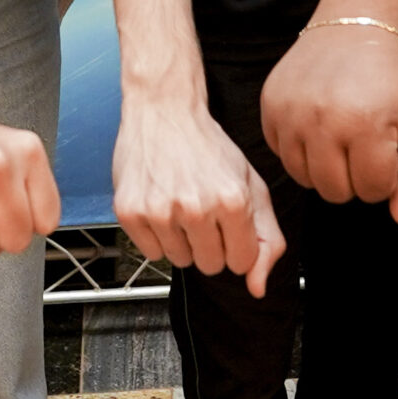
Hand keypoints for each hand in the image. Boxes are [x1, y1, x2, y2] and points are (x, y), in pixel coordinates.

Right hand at [111, 96, 285, 298]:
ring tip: (180, 204)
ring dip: (182, 239)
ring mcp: (160, 211)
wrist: (164, 111)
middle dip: (210, 244)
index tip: (228, 222)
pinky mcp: (130, 212)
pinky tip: (160, 204)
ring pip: (180, 261)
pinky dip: (157, 236)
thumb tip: (258, 288)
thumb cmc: (208, 147)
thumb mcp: (251, 184)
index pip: (242, 263)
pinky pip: (151, 253)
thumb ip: (267, 238)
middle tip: (203, 210)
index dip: (237, 243)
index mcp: (233, 200)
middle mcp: (196, 207)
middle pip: (210, 266)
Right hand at [260, 26, 397, 223]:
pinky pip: (281, 156)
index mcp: (365, 124)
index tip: (385, 148)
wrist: (353, 28)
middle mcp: (322, 120)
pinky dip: (300, 150)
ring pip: (305, 180)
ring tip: (339, 135)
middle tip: (362, 143)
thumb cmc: (390, 80)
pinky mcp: (270, 106)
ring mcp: (290, 113)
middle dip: (354, 177)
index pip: (372, 192)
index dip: (384, 176)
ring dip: (325, 167)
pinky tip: (317, 125)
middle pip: (335, 193)